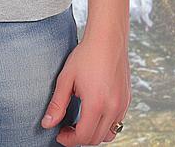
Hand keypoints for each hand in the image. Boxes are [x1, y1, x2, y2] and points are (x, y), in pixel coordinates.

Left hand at [40, 31, 130, 145]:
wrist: (108, 39)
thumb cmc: (86, 55)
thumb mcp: (66, 78)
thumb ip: (57, 104)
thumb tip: (46, 124)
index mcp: (96, 104)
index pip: (83, 136)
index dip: (69, 140)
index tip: (59, 134)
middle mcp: (113, 108)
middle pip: (96, 139)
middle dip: (80, 138)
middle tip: (67, 128)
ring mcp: (123, 105)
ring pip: (109, 134)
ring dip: (94, 133)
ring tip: (81, 122)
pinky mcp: (127, 100)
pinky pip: (117, 122)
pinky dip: (105, 124)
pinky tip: (94, 111)